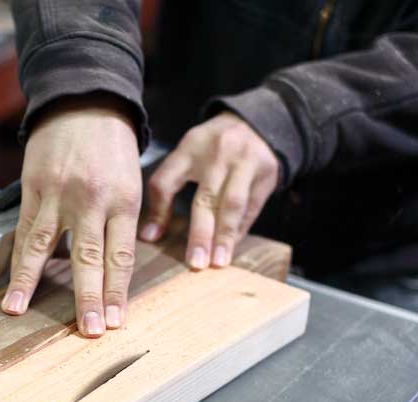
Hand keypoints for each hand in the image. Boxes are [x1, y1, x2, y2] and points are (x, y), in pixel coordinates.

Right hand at [1, 95, 141, 336]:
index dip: (117, 291)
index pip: (121, 256)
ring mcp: (59, 193)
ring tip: (17, 310)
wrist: (84, 100)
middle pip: (89, 257)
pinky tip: (12, 282)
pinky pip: (23, 229)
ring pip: (44, 246)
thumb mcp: (132, 182)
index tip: (115, 321)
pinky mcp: (34, 187)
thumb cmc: (112, 147)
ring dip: (30, 282)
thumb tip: (112, 270)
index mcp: (123, 200)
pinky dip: (17, 259)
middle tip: (88, 329)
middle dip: (89, 297)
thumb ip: (122, 223)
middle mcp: (91, 199)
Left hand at [141, 112, 279, 268]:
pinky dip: (240, 229)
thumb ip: (165, 190)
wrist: (257, 123)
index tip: (153, 238)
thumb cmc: (212, 148)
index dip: (159, 210)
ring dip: (225, 236)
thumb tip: (149, 236)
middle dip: (201, 233)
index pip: (167, 180)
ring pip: (234, 204)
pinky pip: (252, 207)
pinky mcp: (267, 173)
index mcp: (189, 148)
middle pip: (206, 197)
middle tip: (195, 262)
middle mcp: (218, 153)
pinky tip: (231, 247)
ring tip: (218, 262)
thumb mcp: (186, 156)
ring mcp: (246, 162)